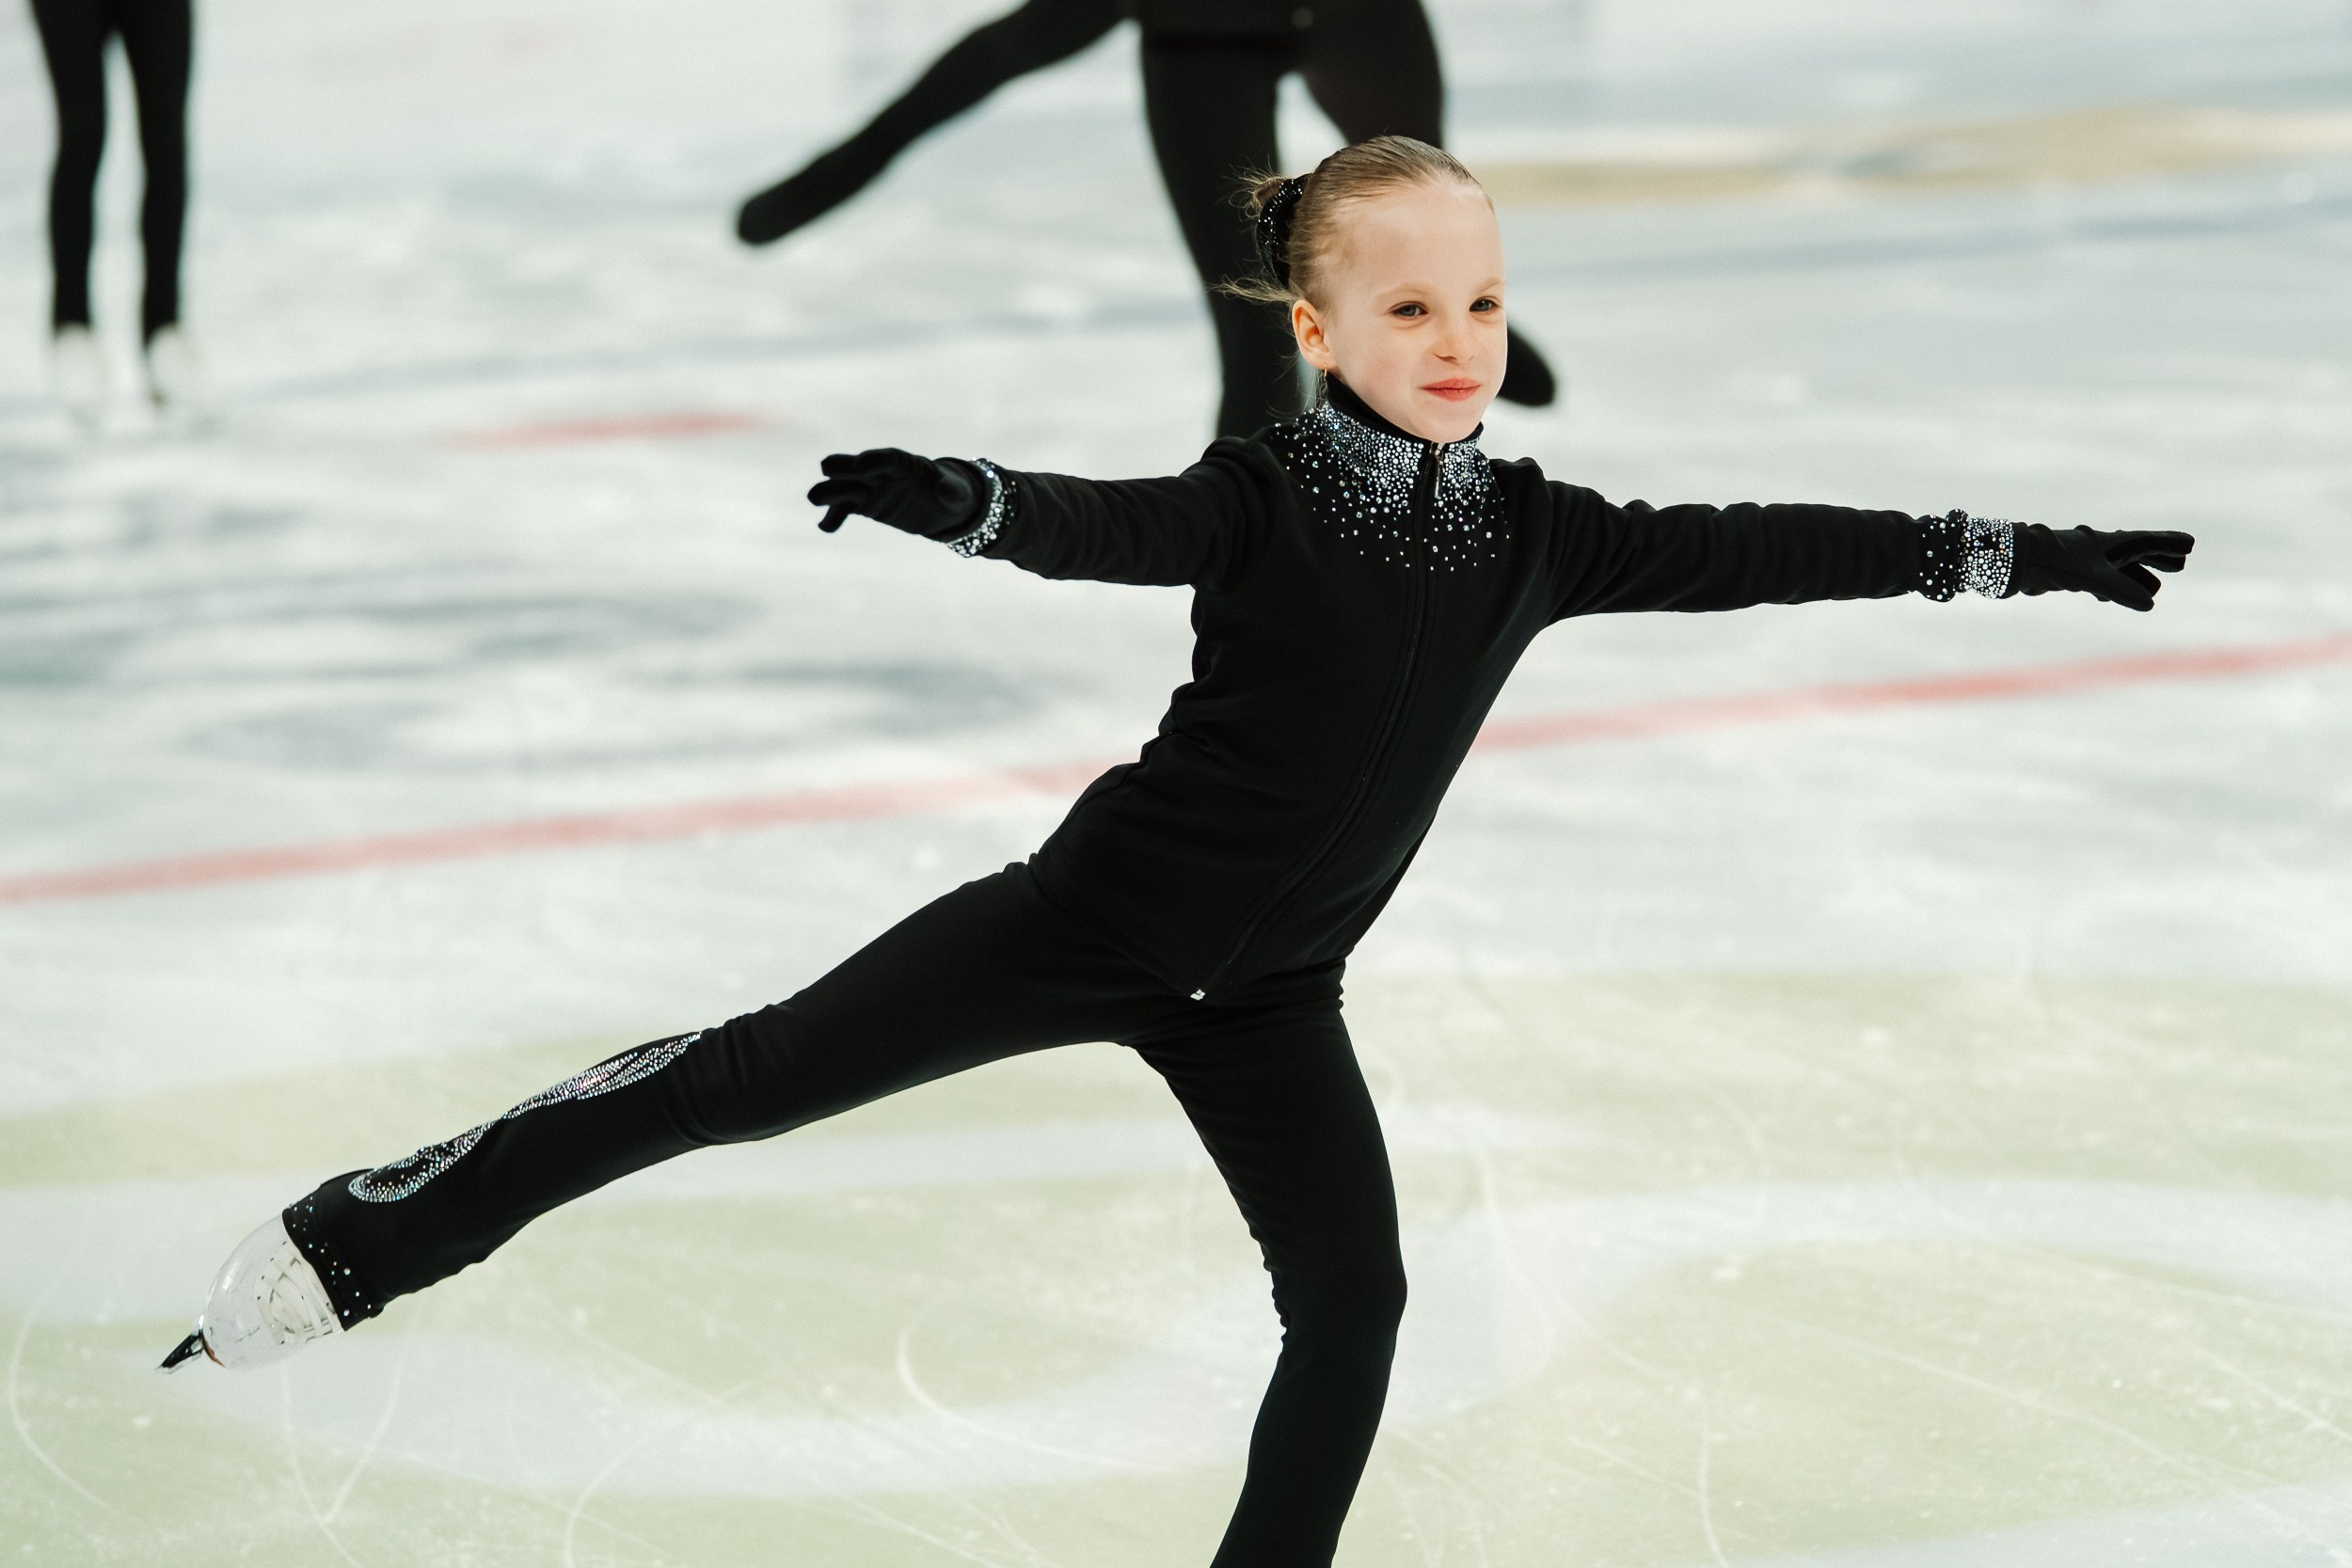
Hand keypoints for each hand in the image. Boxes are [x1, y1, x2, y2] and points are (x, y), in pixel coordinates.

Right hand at [807, 449, 984, 539]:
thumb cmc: (951, 492)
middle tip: (827, 469)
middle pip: (858, 467)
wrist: (941, 505)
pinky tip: (826, 527)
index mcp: (905, 463)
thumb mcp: (958, 492)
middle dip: (844, 467)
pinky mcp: (864, 505)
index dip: (874, 460)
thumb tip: (944, 491)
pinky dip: (834, 517)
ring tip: (814, 500)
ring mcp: (869, 488)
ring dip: (829, 492)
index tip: (861, 464)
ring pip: (844, 488)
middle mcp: (881, 473)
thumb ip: (951, 490)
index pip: (887, 459)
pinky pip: (844, 509)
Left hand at [2009, 524, 2194, 611]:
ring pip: (2116, 567)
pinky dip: (2110, 584)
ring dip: (2136, 575)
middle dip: (2157, 559)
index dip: (2168, 544)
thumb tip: (2149, 604)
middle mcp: (2099, 548)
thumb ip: (2122, 590)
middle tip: (2180, 564)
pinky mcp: (2066, 572)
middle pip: (2134, 552)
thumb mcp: (2093, 578)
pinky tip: (2107, 596)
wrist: (2014, 562)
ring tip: (2153, 588)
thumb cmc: (2055, 563)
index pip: (2146, 541)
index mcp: (2109, 543)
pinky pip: (2096, 578)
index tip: (2190, 544)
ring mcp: (2083, 559)